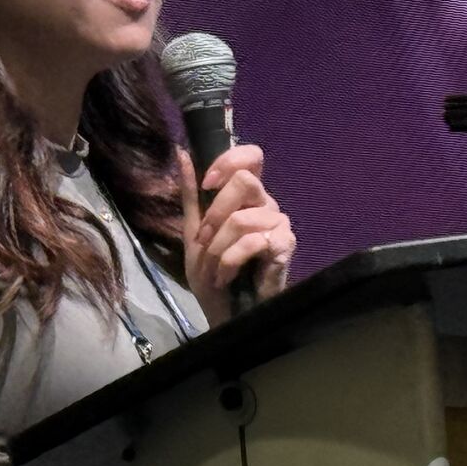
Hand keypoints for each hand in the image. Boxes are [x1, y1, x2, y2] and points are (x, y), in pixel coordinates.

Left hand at [175, 143, 295, 323]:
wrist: (226, 313)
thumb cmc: (214, 274)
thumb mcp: (193, 231)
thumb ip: (191, 194)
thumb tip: (181, 152)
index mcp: (246, 196)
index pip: (251, 157)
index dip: (229, 161)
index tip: (207, 183)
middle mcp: (266, 204)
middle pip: (245, 181)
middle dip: (215, 213)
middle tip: (203, 240)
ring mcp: (279, 224)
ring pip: (242, 218)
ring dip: (217, 248)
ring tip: (214, 269)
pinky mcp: (285, 245)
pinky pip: (253, 241)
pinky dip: (230, 261)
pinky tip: (226, 277)